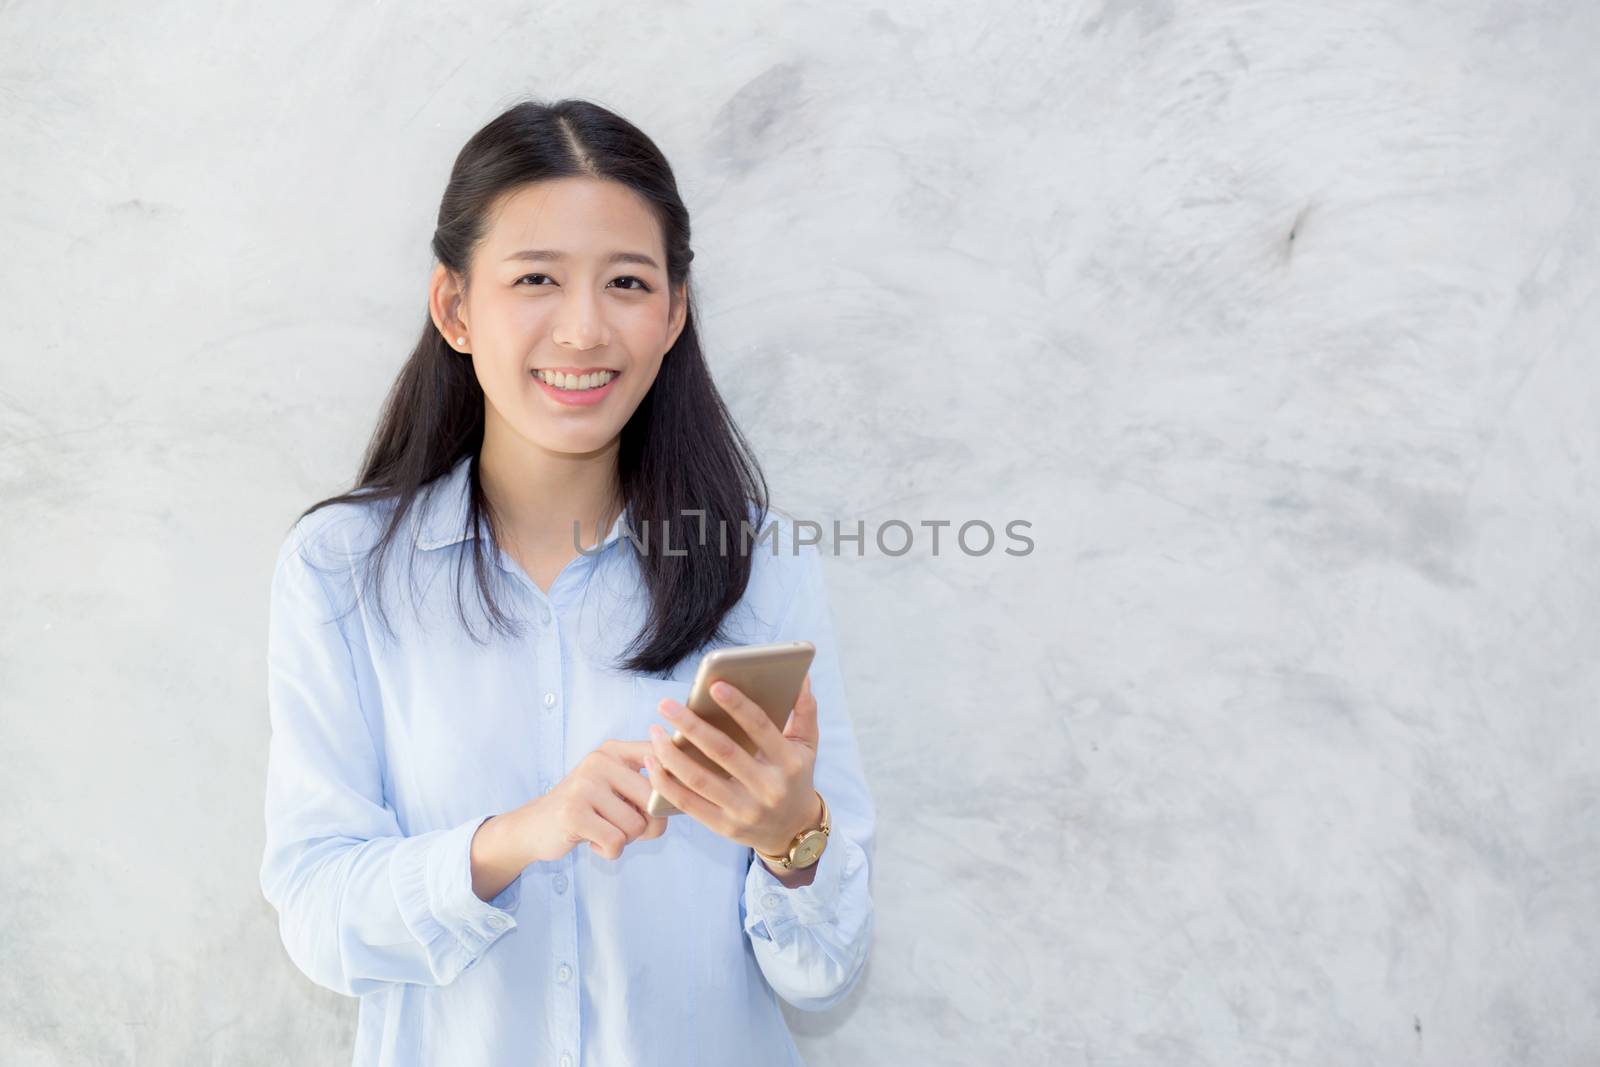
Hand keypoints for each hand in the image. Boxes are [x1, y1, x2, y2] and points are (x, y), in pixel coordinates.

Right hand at [517, 739, 668, 862]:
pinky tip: (592, 840)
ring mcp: (585, 785)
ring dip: (625, 839)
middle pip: (654, 800)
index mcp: (614, 750)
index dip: (673, 781)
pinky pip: (616, 842)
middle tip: (625, 827)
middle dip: (649, 825)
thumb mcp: (615, 786)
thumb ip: (647, 785)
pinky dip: (609, 851)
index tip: (670, 796)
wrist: (535, 826)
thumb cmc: (587, 810)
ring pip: (636, 826)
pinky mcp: (573, 813)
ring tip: (602, 829)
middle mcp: (600, 760)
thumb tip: (678, 799)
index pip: (660, 756)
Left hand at [645, 674, 821, 857]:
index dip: (738, 705)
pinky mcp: (725, 827)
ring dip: (671, 753)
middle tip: (666, 705)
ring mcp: (744, 811)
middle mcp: (768, 788)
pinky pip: (688, 803)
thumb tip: (801, 676)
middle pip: (723, 752)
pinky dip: (666, 782)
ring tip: (654, 730)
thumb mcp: (807, 746)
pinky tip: (653, 761)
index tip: (714, 685)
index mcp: (788, 763)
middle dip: (691, 725)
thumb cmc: (795, 778)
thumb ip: (804, 711)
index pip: (761, 728)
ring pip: (699, 779)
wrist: (793, 831)